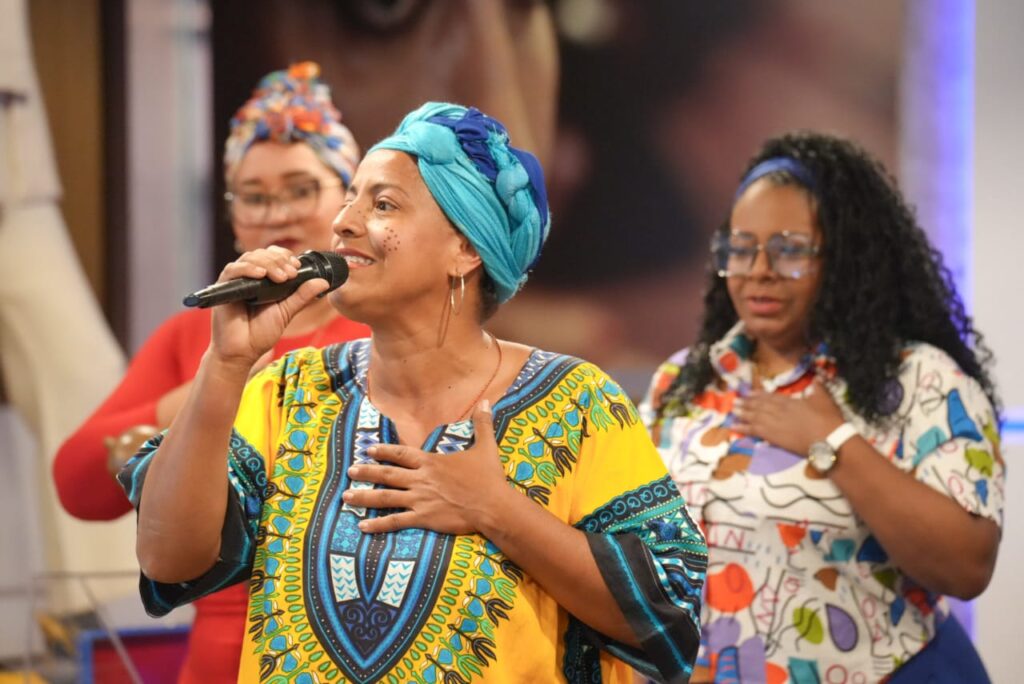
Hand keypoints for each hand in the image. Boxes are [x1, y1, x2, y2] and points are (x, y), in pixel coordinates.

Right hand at [208, 247, 329, 369]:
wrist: (242, 352)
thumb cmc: (261, 333)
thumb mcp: (287, 312)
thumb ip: (302, 296)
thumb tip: (324, 282)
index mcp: (264, 279)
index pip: (273, 256)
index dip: (285, 256)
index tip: (297, 266)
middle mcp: (249, 276)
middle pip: (262, 254)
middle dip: (279, 260)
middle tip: (291, 273)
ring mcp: (236, 281)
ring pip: (249, 258)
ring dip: (268, 263)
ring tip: (281, 277)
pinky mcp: (223, 288)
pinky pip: (232, 270)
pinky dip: (247, 269)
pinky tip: (260, 275)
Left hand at [343, 402, 510, 534]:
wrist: (493, 505)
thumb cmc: (489, 478)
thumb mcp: (486, 447)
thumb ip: (482, 424)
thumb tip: (486, 401)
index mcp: (431, 462)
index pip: (402, 453)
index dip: (384, 451)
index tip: (368, 450)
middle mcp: (420, 479)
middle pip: (387, 474)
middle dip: (367, 472)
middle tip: (350, 471)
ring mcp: (420, 500)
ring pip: (385, 498)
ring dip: (364, 497)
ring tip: (346, 497)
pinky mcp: (423, 518)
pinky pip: (396, 521)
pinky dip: (378, 524)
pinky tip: (363, 527)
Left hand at [732, 380, 845, 455]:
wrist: (829, 440)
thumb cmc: (828, 419)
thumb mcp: (824, 399)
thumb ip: (817, 388)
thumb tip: (816, 379)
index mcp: (790, 402)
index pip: (770, 397)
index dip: (758, 395)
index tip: (749, 393)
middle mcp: (779, 411)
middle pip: (759, 406)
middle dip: (747, 403)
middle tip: (735, 401)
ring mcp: (774, 424)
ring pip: (754, 417)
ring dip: (742, 413)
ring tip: (732, 410)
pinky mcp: (774, 438)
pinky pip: (754, 431)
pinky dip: (743, 428)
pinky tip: (734, 427)